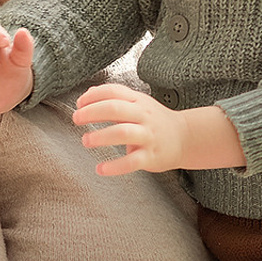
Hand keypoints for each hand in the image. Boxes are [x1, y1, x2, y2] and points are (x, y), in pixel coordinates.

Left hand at [72, 86, 245, 174]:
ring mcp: (148, 136)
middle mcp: (143, 116)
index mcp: (138, 101)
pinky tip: (100, 169)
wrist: (185, 138)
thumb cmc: (154, 121)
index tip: (79, 104)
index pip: (113, 91)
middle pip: (115, 108)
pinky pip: (132, 161)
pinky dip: (114, 167)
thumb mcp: (138, 104)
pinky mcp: (151, 156)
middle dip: (92, 112)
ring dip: (100, 136)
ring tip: (86, 141)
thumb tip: (88, 93)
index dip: (93, 96)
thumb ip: (115, 98)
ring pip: (122, 132)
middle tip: (76, 119)